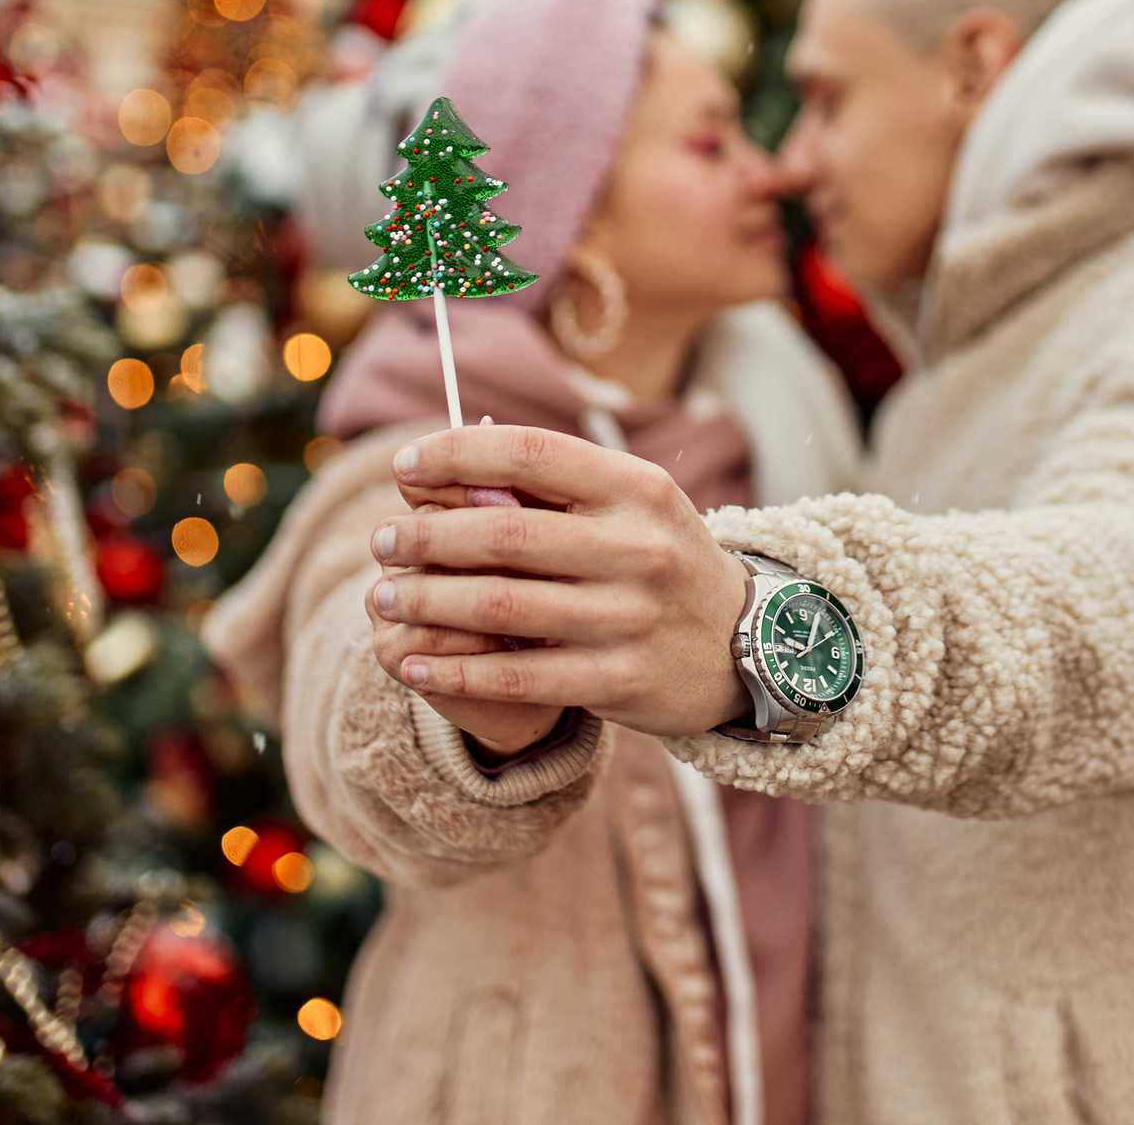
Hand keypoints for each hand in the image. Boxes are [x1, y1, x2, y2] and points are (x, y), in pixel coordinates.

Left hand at [367, 423, 749, 739]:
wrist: (751, 647)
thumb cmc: (664, 562)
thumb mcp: (634, 507)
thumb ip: (553, 489)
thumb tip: (446, 472)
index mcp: (639, 489)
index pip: (532, 453)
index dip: (457, 453)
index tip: (404, 465)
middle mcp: (638, 548)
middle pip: (504, 534)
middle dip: (426, 535)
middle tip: (382, 540)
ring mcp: (630, 618)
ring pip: (500, 607)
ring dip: (426, 601)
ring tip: (385, 596)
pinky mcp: (619, 680)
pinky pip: (518, 676)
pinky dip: (457, 671)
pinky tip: (416, 663)